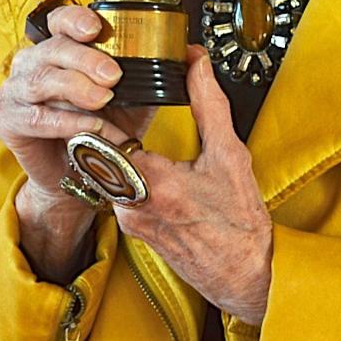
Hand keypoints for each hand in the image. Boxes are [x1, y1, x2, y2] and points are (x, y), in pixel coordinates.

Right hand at [0, 5, 157, 282]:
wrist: (81, 173)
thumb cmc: (103, 128)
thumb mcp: (134, 95)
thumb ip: (153, 72)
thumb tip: (190, 51)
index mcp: (59, 48)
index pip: (60, 20)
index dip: (75, 19)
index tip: (96, 28)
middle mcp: (32, 63)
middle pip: (52, 48)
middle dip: (84, 58)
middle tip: (113, 75)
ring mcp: (16, 91)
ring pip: (42, 79)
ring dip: (76, 87)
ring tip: (103, 99)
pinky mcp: (8, 121)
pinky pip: (35, 117)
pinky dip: (66, 121)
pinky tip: (88, 127)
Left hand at [113, 45, 272, 325]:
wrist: (244, 276)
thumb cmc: (239, 226)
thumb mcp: (229, 154)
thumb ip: (208, 104)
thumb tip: (197, 64)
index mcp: (151, 184)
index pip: (100, 136)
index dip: (98, 109)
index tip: (103, 89)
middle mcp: (131, 205)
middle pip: (96, 152)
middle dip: (100, 123)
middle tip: (106, 96)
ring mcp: (128, 219)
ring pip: (103, 170)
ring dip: (111, 146)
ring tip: (118, 117)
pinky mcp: (132, 228)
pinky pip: (116, 188)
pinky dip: (122, 168)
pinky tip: (139, 153)